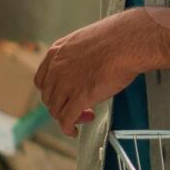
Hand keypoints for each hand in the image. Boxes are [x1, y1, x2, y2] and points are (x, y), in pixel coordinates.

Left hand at [35, 12, 155, 135]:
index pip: (42, 79)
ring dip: (68, 117)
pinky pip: (66, 120)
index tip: (60, 96)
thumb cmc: (117, 38)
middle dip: (62, 105)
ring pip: (56, 110)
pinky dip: (68, 129)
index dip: (51, 91)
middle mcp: (57, 69)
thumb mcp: (88, 41)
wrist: (127, 42)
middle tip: (77, 107)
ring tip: (84, 116)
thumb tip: (86, 65)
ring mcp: (66, 84)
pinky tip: (73, 131)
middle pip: (49, 97)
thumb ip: (79, 56)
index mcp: (58, 53)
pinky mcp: (78, 98)